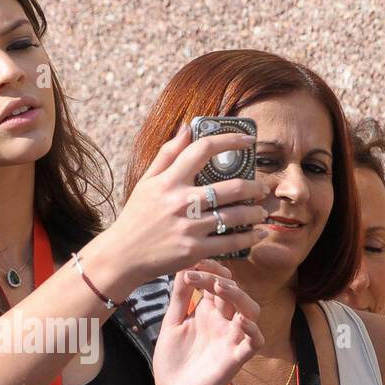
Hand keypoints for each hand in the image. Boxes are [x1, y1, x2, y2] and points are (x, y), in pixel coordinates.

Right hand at [86, 125, 271, 296]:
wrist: (122, 257)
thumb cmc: (136, 217)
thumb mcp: (146, 182)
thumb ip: (167, 154)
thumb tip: (187, 128)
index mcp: (168, 181)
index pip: (203, 150)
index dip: (229, 140)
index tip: (247, 141)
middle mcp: (180, 202)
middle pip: (231, 187)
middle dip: (254, 186)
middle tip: (262, 188)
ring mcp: (189, 227)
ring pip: (235, 216)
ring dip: (255, 213)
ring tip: (261, 211)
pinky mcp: (193, 250)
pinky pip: (230, 243)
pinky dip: (248, 238)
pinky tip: (258, 234)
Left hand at [153, 260, 262, 384]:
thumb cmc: (172, 361)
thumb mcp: (171, 324)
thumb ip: (178, 299)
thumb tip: (183, 267)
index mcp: (207, 313)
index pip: (216, 284)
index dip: (210, 270)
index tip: (192, 264)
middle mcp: (222, 323)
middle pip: (235, 293)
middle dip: (222, 279)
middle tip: (204, 275)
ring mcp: (231, 340)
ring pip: (251, 312)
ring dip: (240, 297)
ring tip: (221, 288)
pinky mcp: (235, 360)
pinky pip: (253, 342)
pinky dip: (251, 330)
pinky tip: (239, 321)